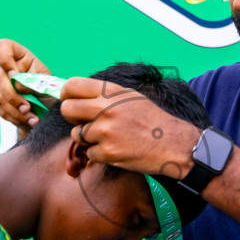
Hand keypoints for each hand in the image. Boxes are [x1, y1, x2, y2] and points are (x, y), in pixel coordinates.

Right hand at [0, 39, 52, 132]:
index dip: (4, 59)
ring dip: (17, 111)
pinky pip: (1, 110)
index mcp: (19, 56)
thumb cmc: (48, 89)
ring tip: (33, 119)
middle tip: (28, 107)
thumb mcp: (47, 81)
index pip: (3, 46)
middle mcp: (6, 68)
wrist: (47, 108)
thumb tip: (18, 85)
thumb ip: (33, 80)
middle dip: (14, 96)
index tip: (14, 75)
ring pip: (0, 97)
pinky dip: (15, 118)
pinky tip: (27, 120)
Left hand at [58, 76, 201, 177]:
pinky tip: (116, 150)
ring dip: (87, 139)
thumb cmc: (152, 120)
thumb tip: (77, 96)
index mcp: (111, 92)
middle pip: (67, 110)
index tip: (69, 101)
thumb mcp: (130, 97)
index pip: (72, 85)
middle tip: (85, 123)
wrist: (173, 144)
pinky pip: (89, 153)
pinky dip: (100, 154)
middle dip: (72, 118)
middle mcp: (106, 109)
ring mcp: (105, 132)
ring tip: (107, 138)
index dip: (66, 95)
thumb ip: (105, 95)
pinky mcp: (108, 152)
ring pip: (76, 135)